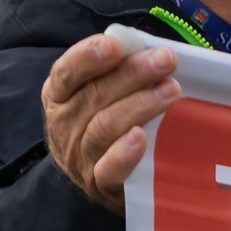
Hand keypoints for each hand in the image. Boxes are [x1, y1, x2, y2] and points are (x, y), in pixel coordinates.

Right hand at [43, 32, 180, 211]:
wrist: (97, 178)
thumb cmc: (105, 121)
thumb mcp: (100, 93)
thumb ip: (116, 70)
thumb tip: (150, 48)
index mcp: (59, 95)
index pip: (66, 72)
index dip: (88, 57)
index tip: (116, 46)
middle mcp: (64, 125)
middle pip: (94, 96)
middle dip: (132, 74)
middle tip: (165, 60)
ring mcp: (79, 157)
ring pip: (104, 127)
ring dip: (140, 105)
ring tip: (171, 90)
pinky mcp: (99, 184)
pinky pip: (109, 169)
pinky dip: (124, 152)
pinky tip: (142, 137)